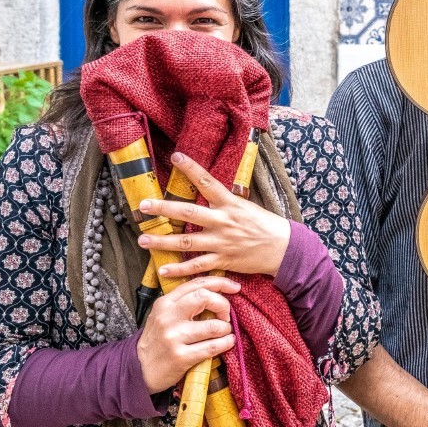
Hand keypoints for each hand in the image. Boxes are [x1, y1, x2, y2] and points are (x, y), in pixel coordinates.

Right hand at [136, 274, 239, 392]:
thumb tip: (215, 290)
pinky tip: (228, 342)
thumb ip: (184, 302)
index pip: (197, 284)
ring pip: (214, 326)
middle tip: (226, 316)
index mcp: (165, 303)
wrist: (139, 369)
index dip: (220, 283)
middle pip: (205, 297)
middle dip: (223, 305)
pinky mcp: (180, 357)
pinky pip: (212, 347)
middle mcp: (168, 317)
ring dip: (226, 329)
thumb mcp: (164, 315)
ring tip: (225, 332)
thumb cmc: (158, 340)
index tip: (234, 288)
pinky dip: (226, 343)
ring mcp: (174, 337)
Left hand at [137, 152, 291, 277]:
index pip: (208, 182)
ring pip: (187, 241)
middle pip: (189, 212)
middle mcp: (223, 221)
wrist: (284, 249)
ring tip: (143, 239)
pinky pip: (197, 266)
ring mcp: (222, 242)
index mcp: (230, 204)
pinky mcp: (223, 260)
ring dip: (163, 241)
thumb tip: (208, 190)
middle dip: (164, 209)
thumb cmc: (266, 225)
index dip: (191, 169)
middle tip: (143, 206)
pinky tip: (163, 270)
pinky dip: (180, 269)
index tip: (176, 157)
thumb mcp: (247, 206)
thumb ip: (226, 201)